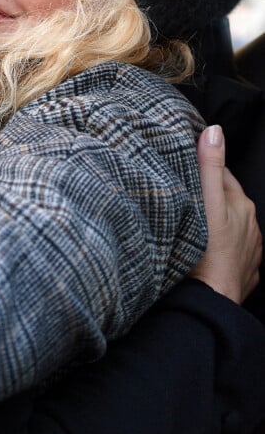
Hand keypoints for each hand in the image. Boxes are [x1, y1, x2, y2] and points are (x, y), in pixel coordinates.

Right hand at [189, 125, 261, 303]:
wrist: (210, 302)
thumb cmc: (204, 252)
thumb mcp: (204, 202)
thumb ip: (208, 166)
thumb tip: (215, 131)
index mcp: (240, 204)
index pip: (221, 174)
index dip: (201, 169)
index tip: (183, 168)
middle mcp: (251, 226)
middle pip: (226, 201)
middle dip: (209, 197)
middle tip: (183, 196)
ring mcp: (250, 252)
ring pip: (230, 228)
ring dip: (215, 224)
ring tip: (192, 225)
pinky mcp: (245, 274)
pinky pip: (233, 254)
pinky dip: (221, 250)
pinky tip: (205, 253)